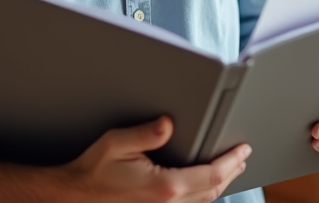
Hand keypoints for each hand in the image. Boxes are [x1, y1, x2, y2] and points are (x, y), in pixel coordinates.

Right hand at [63, 116, 249, 202]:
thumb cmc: (94, 170)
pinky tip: (203, 184)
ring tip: (230, 167)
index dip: (232, 161)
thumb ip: (145, 133)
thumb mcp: (117, 144)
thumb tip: (169, 123)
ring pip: (204, 201)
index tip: (243, 149)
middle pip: (213, 189)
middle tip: (242, 156)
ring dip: (220, 184)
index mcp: (164, 186)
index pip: (211, 174)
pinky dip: (204, 195)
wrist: (75, 196)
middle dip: (232, 171)